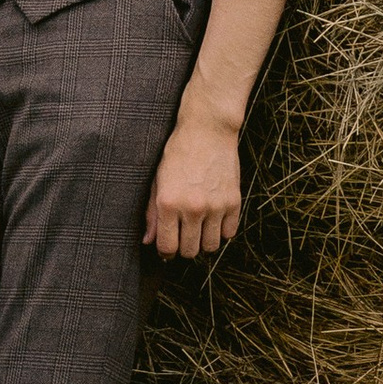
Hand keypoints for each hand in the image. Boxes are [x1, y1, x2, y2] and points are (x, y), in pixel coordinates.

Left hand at [143, 99, 244, 258]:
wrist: (207, 130)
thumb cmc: (178, 153)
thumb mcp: (157, 181)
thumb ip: (152, 213)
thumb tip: (148, 241)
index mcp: (169, 203)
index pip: (168, 247)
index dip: (166, 253)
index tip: (167, 250)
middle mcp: (192, 208)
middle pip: (190, 251)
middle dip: (184, 248)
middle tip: (183, 237)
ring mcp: (215, 206)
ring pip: (210, 246)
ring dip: (203, 242)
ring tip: (199, 228)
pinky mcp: (233, 202)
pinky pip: (229, 233)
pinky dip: (222, 231)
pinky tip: (214, 220)